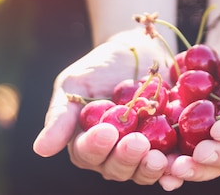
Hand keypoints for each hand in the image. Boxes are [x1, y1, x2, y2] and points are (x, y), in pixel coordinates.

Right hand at [33, 30, 177, 186]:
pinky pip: (170, 162)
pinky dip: (174, 168)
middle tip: (137, 143)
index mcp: (86, 141)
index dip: (96, 146)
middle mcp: (112, 153)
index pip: (86, 152)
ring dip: (149, 168)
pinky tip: (179, 166)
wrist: (138, 50)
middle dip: (126, 158)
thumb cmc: (101, 65)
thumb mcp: (75, 82)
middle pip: (115, 168)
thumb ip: (61, 114)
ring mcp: (140, 151)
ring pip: (142, 170)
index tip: (107, 131)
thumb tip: (41, 149)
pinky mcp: (166, 143)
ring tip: (158, 158)